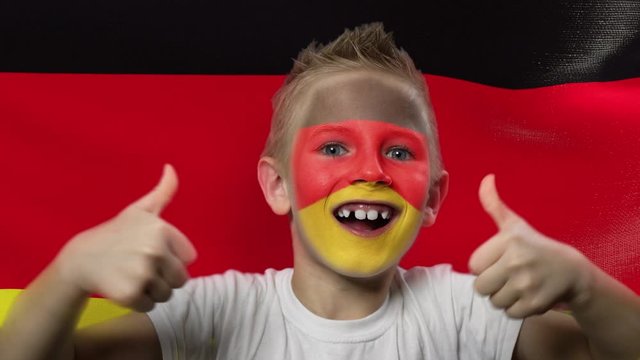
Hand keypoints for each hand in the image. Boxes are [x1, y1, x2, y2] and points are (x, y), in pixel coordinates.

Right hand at [53, 164, 196, 311]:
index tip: (151, 252)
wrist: (81, 260)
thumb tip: (171, 167)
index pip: (189, 259)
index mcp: (162, 230)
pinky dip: (139, 303)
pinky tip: (124, 288)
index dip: (173, 258)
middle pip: (180, 280)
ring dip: (152, 291)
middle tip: (141, 267)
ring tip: (132, 276)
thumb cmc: (116, 234)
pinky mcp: (130, 294)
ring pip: (167, 294)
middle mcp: (154, 250)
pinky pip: (150, 306)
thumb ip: (163, 192)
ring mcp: (142, 273)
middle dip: (164, 278)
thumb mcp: (140, 211)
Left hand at [468, 174, 592, 317]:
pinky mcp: (535, 304)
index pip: (473, 266)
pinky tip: (527, 295)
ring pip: (494, 301)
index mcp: (508, 241)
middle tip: (507, 276)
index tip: (499, 260)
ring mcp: (527, 284)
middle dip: (491, 284)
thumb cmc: (535, 246)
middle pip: (480, 287)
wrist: (571, 271)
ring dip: (503, 297)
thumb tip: (486, 178)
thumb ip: (494, 204)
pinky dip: (515, 308)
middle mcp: (517, 261)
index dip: (484, 266)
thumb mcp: (514, 224)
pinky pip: (509, 313)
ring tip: (517, 285)